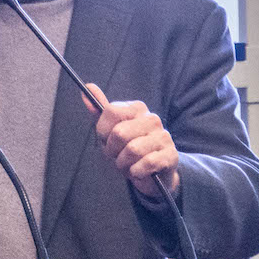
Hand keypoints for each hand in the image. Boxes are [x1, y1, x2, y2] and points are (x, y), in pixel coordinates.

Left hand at [83, 83, 179, 198]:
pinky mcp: (171, 155)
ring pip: (133, 150)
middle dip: (112, 150)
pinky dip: (136, 172)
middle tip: (117, 155)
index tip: (105, 139)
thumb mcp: (110, 130)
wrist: (152, 172)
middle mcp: (152, 119)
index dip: (102, 131)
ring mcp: (163, 136)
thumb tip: (88, 86)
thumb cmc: (127, 149)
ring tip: (127, 164)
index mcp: (136, 108)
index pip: (111, 111)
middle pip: (119, 133)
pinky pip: (146, 163)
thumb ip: (99, 110)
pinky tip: (138, 171)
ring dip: (123, 163)